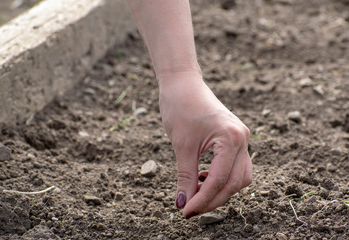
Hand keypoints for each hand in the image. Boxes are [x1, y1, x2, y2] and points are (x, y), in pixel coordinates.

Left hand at [158, 71, 251, 217]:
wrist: (182, 83)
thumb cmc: (180, 108)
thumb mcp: (182, 146)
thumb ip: (186, 177)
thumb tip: (183, 204)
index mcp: (231, 138)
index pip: (219, 180)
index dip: (202, 200)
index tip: (186, 212)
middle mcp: (242, 139)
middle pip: (235, 182)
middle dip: (213, 199)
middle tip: (191, 209)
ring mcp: (241, 137)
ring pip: (240, 177)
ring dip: (221, 190)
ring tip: (198, 194)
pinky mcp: (235, 138)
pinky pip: (236, 165)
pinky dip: (223, 177)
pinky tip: (204, 178)